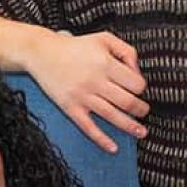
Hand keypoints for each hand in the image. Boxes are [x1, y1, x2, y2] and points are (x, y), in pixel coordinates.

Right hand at [24, 29, 147, 153]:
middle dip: (140, 109)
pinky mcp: (71, 107)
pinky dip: (102, 139)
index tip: (139, 89)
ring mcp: (82, 96)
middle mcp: (95, 81)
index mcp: (105, 64)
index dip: (141, 87)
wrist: (42, 52)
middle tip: (144, 111)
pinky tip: (113, 148)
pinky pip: (88, 127)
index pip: (135, 83)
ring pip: (112, 116)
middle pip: (127, 102)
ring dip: (130, 126)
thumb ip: (127, 51)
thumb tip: (137, 72)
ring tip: (140, 132)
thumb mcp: (104, 38)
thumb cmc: (75, 46)